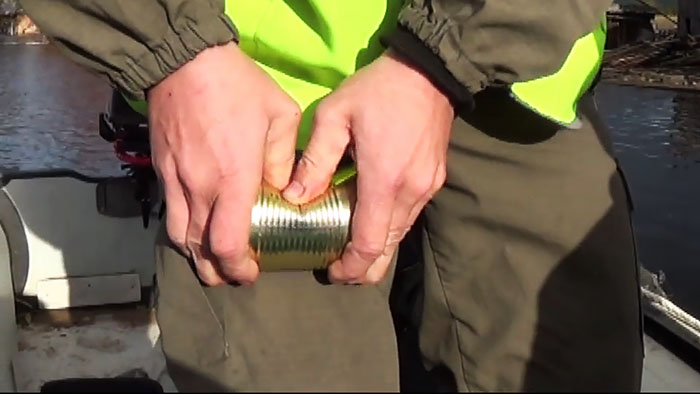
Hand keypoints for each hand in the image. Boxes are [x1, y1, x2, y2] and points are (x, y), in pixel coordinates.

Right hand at [148, 42, 300, 285]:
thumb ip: (286, 159)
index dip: (238, 267)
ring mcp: (175, 180)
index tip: (251, 273)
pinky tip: (197, 227)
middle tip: (234, 274)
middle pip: (199, 249)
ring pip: (178, 236)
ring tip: (213, 260)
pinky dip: (183, 229)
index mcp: (232, 178)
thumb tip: (286, 191)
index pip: (228, 243)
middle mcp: (199, 188)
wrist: (183, 59)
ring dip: (195, 256)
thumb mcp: (279, 114)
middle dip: (216, 271)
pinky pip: (169, 212)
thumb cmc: (237, 85)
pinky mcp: (161, 170)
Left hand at [282, 50, 453, 283]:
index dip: (350, 266)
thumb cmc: (377, 89)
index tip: (332, 272)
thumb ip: (315, 160)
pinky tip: (369, 216)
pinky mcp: (435, 181)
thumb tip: (295, 197)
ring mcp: (427, 188)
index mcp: (384, 180)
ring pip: (400, 235)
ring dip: (376, 247)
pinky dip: (388, 227)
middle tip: (337, 267)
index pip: (370, 244)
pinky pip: (409, 216)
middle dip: (363, 267)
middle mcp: (411, 193)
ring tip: (348, 241)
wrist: (428, 71)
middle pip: (388, 249)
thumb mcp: (336, 114)